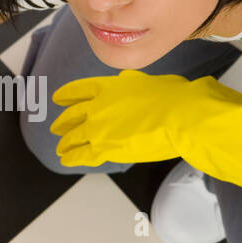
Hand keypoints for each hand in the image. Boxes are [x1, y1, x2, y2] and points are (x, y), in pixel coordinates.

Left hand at [49, 69, 241, 196]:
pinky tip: (67, 159)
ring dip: (66, 142)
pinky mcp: (106, 148)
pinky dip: (72, 157)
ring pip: (73, 136)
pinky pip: (82, 155)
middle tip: (56, 126)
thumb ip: (135, 87)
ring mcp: (99, 127)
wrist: (184, 115)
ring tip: (61, 147)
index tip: (58, 98)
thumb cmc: (177, 97)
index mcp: (110, 85)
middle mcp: (99, 104)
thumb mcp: (150, 83)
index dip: (66, 95)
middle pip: (72, 114)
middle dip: (63, 121)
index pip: (79, 89)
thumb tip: (136, 88)